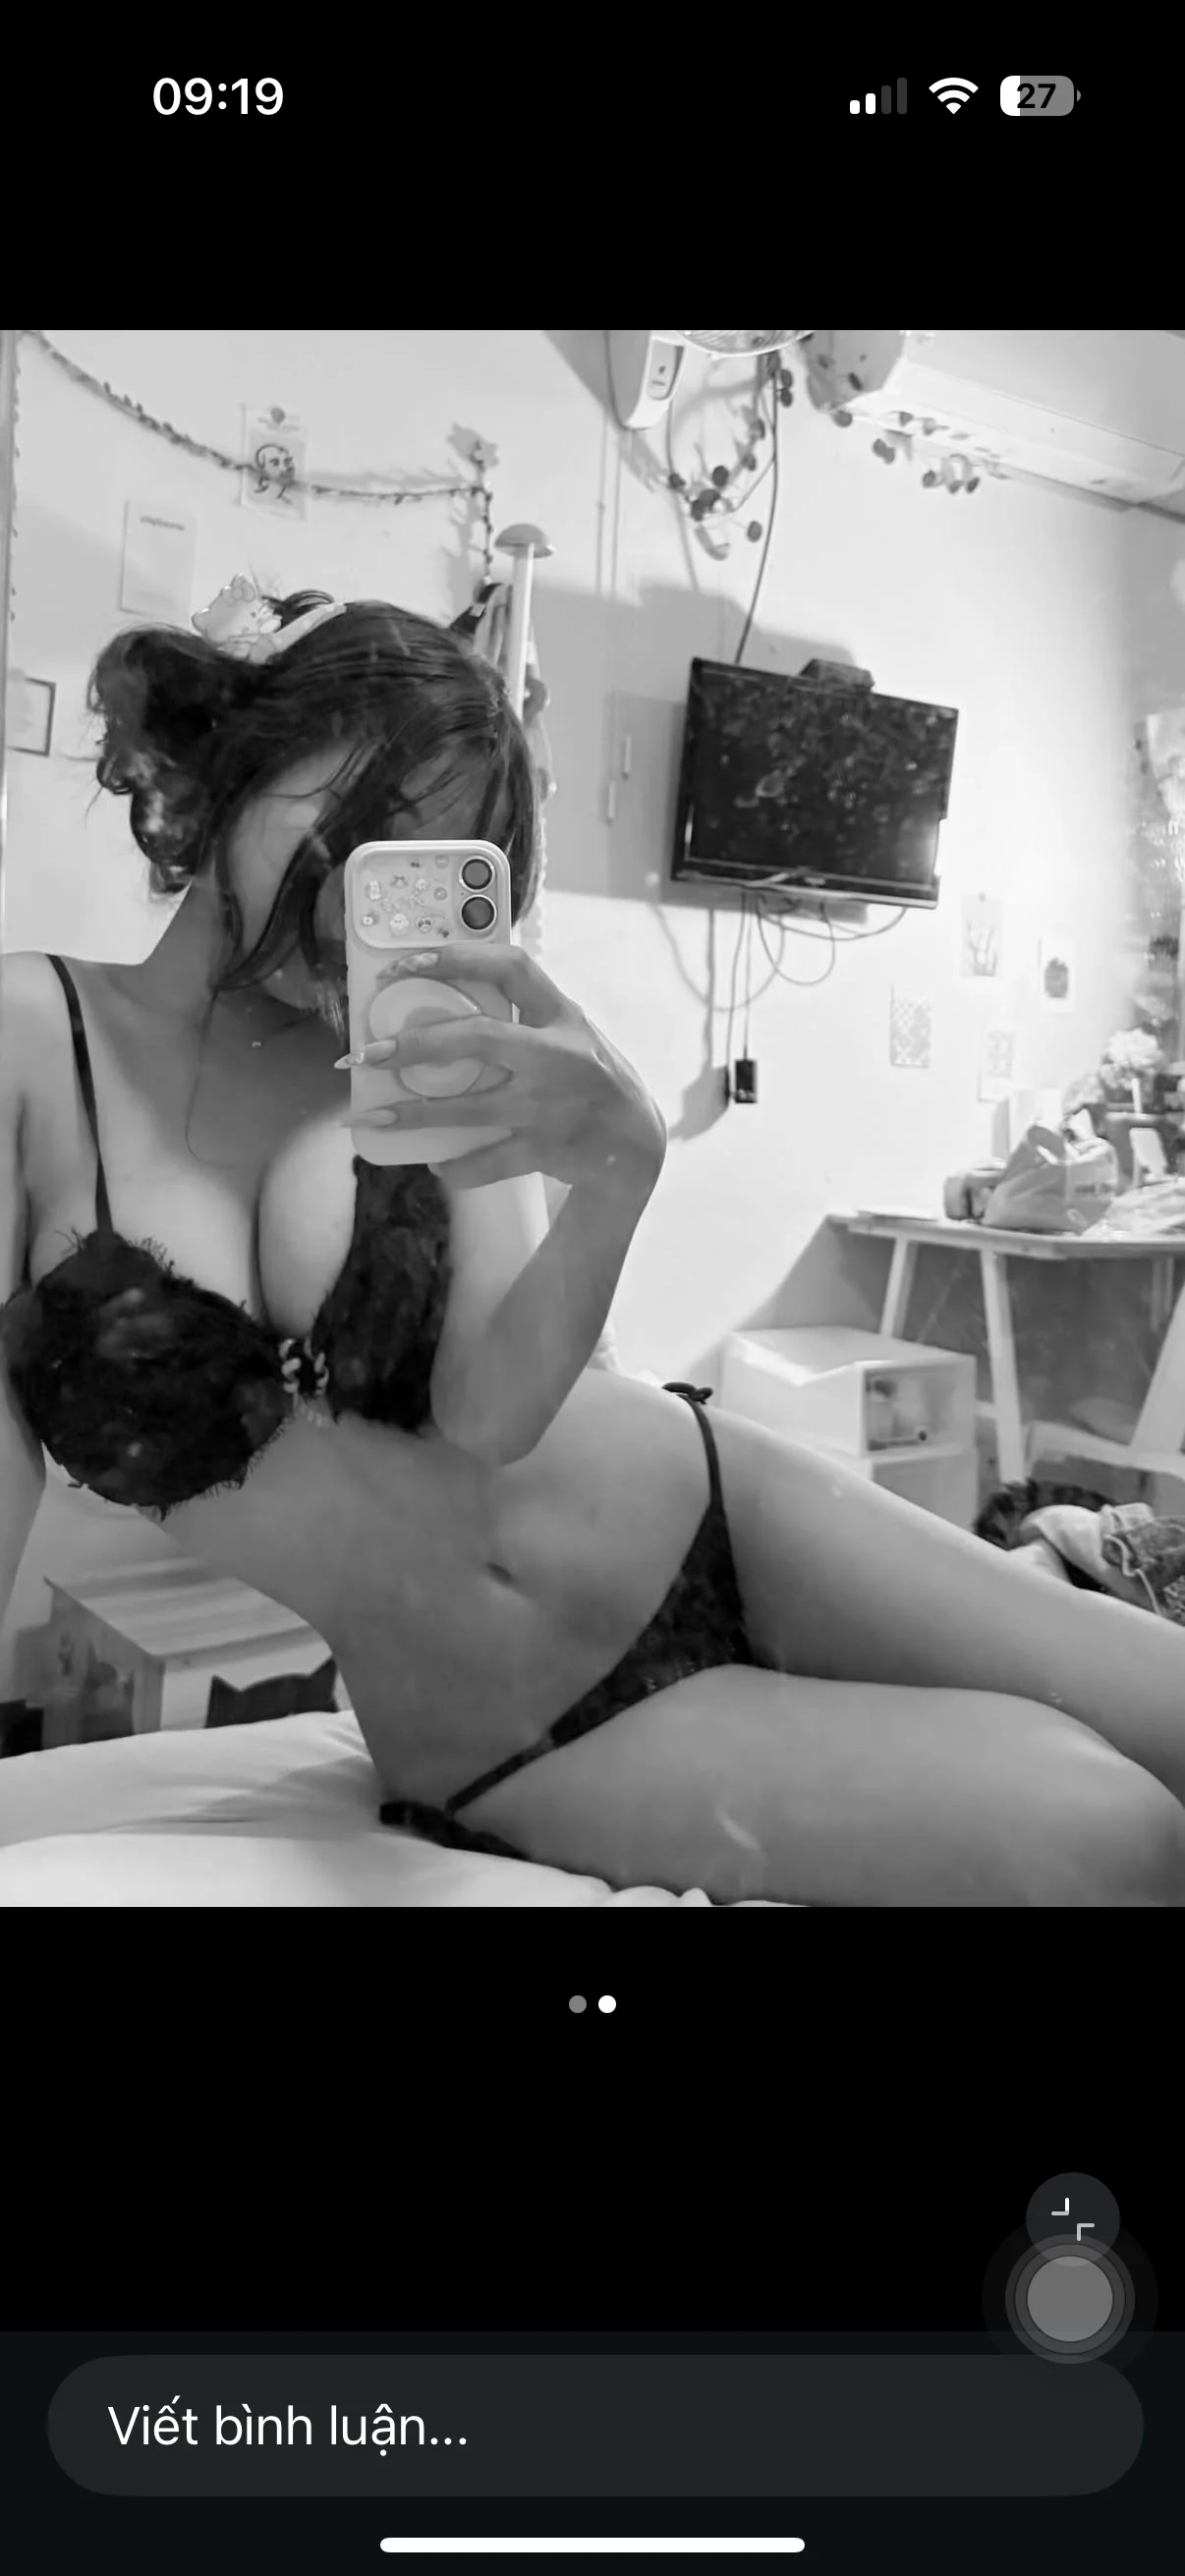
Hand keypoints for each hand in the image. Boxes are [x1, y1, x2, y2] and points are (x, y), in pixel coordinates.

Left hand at [342, 944, 665, 1198]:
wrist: (635, 1144)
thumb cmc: (591, 1079)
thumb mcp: (570, 1033)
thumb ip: (524, 1017)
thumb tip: (445, 1002)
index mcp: (561, 1015)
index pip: (511, 968)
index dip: (457, 958)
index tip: (407, 962)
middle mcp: (556, 1055)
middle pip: (479, 1038)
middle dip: (418, 1044)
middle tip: (370, 1052)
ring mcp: (549, 1104)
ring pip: (471, 1108)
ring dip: (415, 1113)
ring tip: (371, 1118)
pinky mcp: (545, 1148)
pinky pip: (489, 1160)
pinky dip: (458, 1166)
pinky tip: (435, 1163)